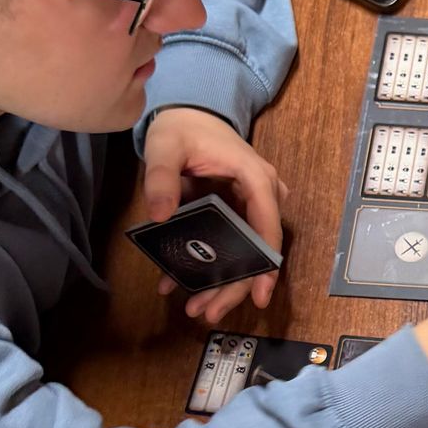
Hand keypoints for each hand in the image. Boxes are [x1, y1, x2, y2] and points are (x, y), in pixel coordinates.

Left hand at [142, 107, 288, 325]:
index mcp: (254, 177)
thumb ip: (161, 178)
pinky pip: (233, 244)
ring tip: (197, 308)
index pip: (268, 225)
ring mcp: (253, 205)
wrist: (188, 113)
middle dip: (236, 286)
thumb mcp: (164, 147)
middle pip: (258, 248)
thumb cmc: (181, 129)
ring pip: (248, 252)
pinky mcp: (240, 212)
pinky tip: (181, 284)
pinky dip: (212, 266)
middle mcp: (263, 194)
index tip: (258, 295)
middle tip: (208, 313)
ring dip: (225, 283)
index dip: (265, 263)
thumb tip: (160, 216)